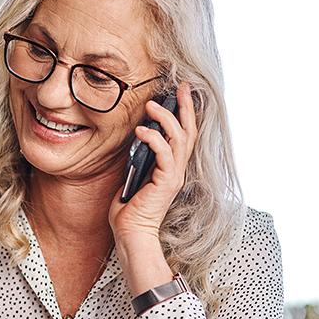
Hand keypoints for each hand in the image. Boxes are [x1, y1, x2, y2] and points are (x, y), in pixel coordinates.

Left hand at [108, 83, 196, 293]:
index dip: (184, 111)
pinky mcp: (165, 182)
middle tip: (179, 86)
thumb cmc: (129, 207)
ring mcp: (173, 175)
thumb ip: (138, 156)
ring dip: (166, 118)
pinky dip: (154, 139)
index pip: (184, 133)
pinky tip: (141, 130)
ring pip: (178, 138)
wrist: (130, 232)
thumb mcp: (133, 174)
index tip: (180, 91)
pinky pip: (164, 154)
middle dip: (185, 106)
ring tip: (151, 105)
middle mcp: (177, 169)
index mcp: (171, 166)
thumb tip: (135, 136)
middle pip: (189, 131)